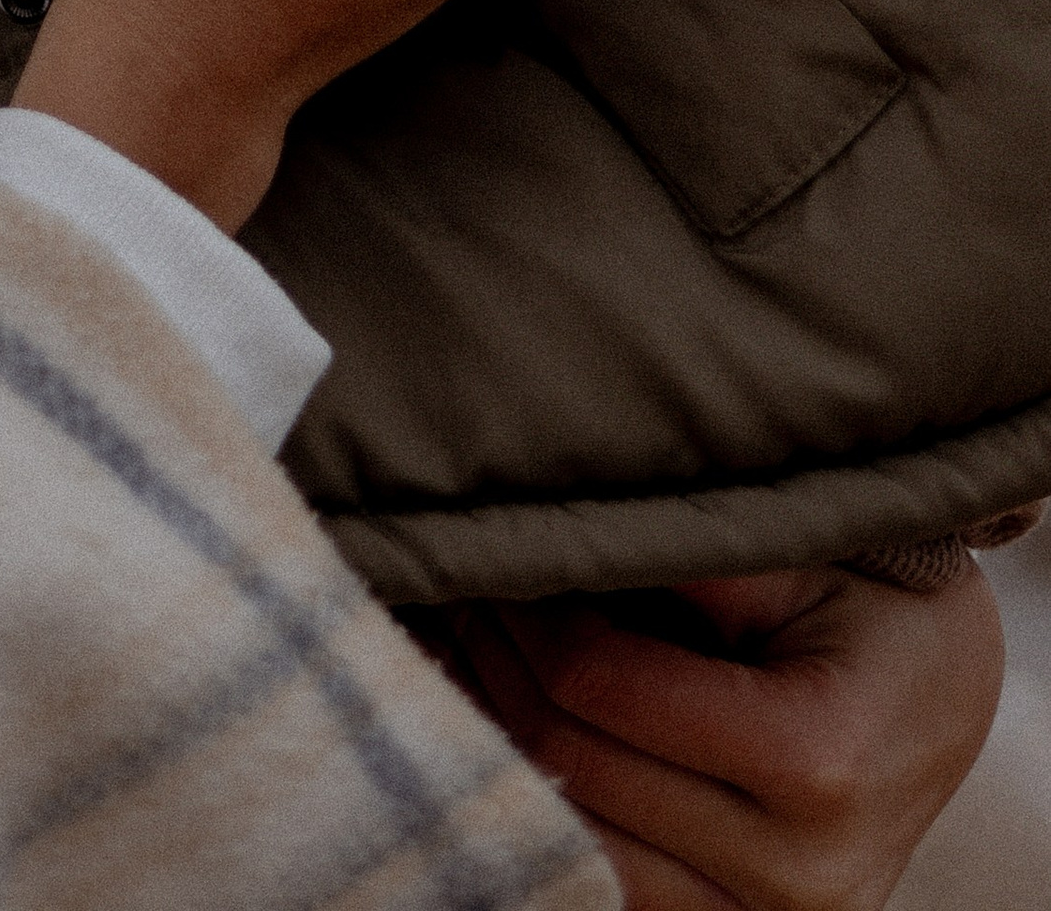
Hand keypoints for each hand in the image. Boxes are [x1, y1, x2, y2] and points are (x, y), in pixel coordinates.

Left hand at [441, 560, 1003, 905]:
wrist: (944, 705)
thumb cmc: (878, 614)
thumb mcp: (804, 558)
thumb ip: (693, 554)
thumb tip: (557, 529)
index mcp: (816, 761)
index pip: (601, 687)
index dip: (527, 613)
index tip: (494, 553)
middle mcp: (796, 873)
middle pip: (571, 766)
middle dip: (496, 665)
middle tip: (458, 588)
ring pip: (575, 842)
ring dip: (500, 741)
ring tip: (466, 650)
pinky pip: (610, 885)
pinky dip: (544, 810)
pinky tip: (499, 729)